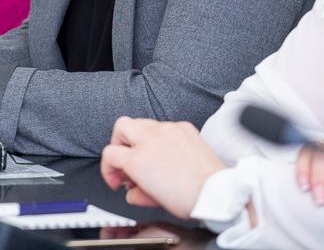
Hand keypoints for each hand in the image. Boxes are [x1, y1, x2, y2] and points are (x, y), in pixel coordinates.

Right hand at [100, 117, 226, 218]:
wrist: (215, 192)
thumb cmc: (188, 198)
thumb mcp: (152, 201)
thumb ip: (136, 192)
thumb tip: (134, 190)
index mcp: (138, 159)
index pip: (109, 153)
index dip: (108, 169)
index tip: (116, 179)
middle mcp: (151, 139)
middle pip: (121, 127)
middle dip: (119, 143)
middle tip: (126, 158)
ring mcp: (168, 130)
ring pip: (143, 122)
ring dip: (140, 138)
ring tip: (148, 155)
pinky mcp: (184, 127)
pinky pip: (166, 126)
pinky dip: (163, 137)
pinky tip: (169, 151)